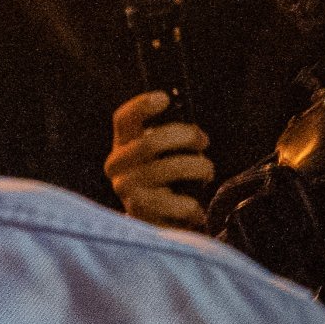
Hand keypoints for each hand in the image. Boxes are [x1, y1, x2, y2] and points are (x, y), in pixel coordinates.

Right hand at [106, 90, 213, 229]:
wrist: (155, 225)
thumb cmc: (166, 182)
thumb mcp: (164, 155)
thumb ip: (171, 139)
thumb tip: (196, 132)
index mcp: (124, 146)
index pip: (124, 120)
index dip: (141, 106)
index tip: (164, 98)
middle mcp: (118, 166)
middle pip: (150, 142)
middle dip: (186, 138)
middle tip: (203, 142)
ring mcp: (126, 189)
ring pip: (167, 169)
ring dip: (197, 168)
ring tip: (206, 173)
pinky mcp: (139, 214)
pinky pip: (175, 203)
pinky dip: (192, 205)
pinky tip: (195, 209)